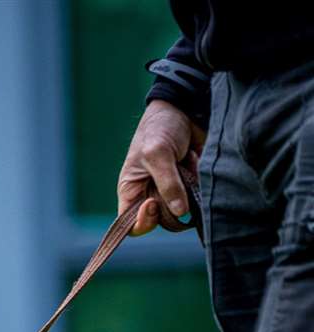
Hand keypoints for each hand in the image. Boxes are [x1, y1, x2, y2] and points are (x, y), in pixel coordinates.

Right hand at [116, 100, 205, 235]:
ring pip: (180, 212)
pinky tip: (198, 171)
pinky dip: (201, 191)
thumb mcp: (158, 153)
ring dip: (188, 199)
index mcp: (132, 190)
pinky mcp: (191, 185)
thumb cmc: (160, 127)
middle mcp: (150, 194)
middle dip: (169, 210)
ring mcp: (172, 190)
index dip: (141, 221)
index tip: (154, 204)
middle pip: (158, 221)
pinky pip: (197, 200)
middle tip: (178, 190)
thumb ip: (167, 184)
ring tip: (188, 173)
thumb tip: (179, 212)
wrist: (187, 107)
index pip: (130, 224)